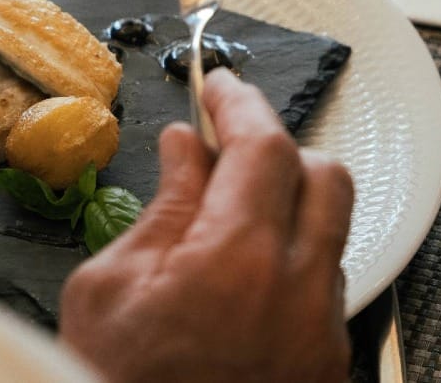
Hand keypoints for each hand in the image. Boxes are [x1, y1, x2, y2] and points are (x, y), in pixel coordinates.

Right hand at [59, 68, 353, 382]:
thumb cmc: (113, 381)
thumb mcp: (110, 283)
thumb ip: (162, 207)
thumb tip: (184, 148)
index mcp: (234, 261)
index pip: (263, 147)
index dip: (240, 104)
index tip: (218, 87)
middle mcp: (295, 292)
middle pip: (323, 177)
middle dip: (276, 145)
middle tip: (224, 141)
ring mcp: (317, 331)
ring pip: (330, 230)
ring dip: (285, 202)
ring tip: (222, 211)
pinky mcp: (322, 361)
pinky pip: (322, 282)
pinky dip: (289, 255)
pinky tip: (237, 268)